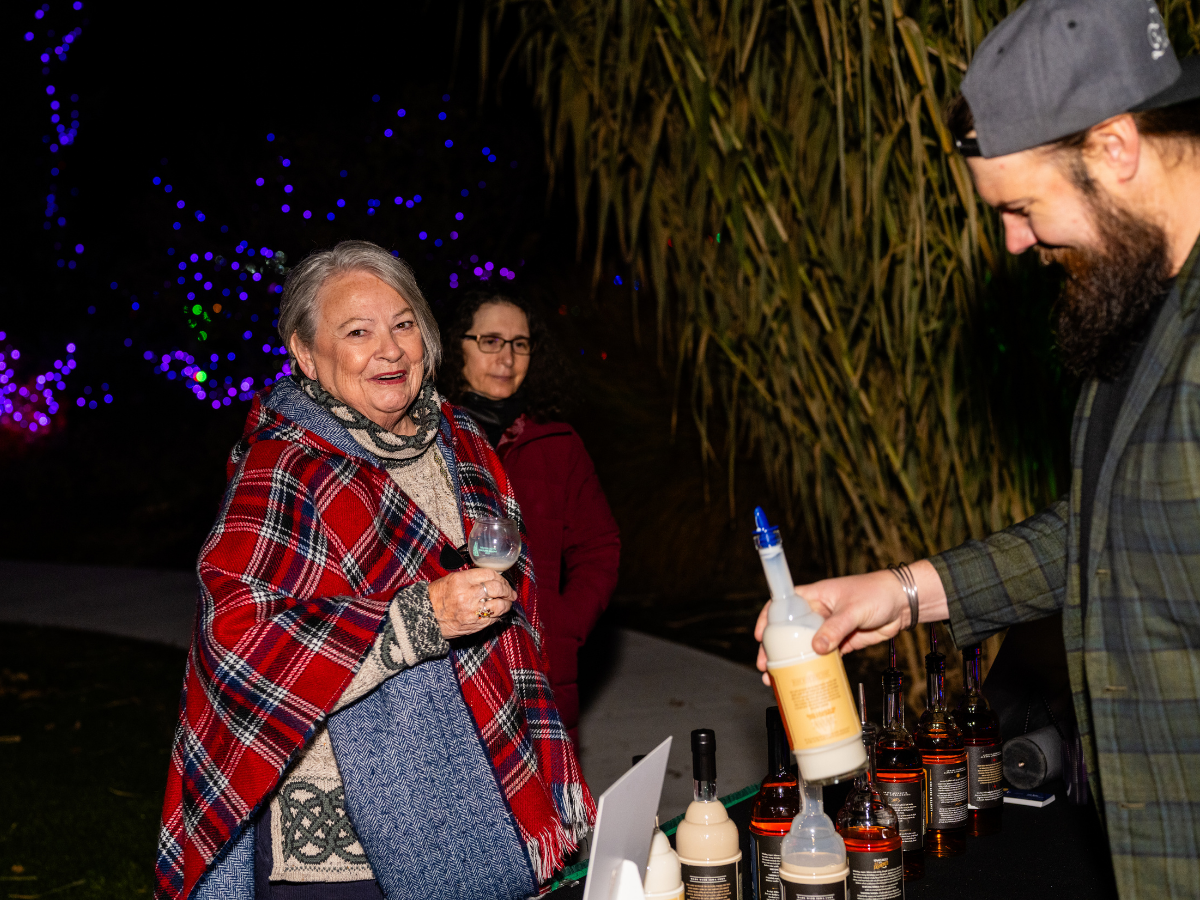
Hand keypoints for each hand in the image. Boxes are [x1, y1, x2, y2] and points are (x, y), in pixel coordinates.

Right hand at [428, 569, 515, 638]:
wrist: (426, 617)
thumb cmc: (438, 596)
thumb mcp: (452, 579)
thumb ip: (472, 577)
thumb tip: (492, 577)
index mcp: (461, 580)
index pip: (489, 574)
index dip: (500, 577)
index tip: (503, 580)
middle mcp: (468, 595)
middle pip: (497, 589)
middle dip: (507, 590)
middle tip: (510, 592)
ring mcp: (472, 611)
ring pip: (499, 605)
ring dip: (507, 604)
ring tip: (508, 602)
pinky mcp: (475, 624)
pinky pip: (493, 619)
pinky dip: (499, 615)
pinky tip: (498, 612)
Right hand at [753, 561, 945, 685]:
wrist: (903, 604)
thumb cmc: (877, 593)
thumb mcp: (853, 609)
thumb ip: (836, 628)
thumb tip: (817, 648)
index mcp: (814, 596)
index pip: (782, 604)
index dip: (767, 619)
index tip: (760, 636)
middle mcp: (817, 612)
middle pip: (788, 631)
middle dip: (774, 650)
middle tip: (766, 668)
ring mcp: (828, 629)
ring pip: (803, 647)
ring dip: (791, 663)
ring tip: (779, 680)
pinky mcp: (841, 643)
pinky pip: (823, 657)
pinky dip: (814, 668)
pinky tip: (806, 680)